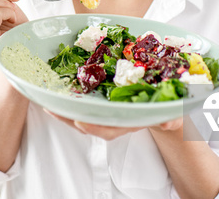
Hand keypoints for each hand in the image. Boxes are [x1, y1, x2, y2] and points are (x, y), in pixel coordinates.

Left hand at [44, 109, 182, 140]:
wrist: (164, 102)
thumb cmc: (168, 106)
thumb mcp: (174, 110)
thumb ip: (173, 115)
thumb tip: (169, 121)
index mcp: (131, 121)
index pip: (110, 129)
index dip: (95, 126)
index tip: (80, 122)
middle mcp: (115, 118)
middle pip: (88, 122)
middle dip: (68, 118)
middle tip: (51, 110)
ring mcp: (106, 109)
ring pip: (81, 112)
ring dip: (63, 108)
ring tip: (44, 100)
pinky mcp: (100, 98)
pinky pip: (82, 99)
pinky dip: (68, 96)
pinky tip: (54, 89)